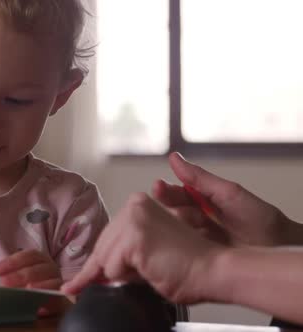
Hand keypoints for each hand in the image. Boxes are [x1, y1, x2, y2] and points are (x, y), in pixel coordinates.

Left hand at [0, 249, 64, 315]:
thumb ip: (8, 274)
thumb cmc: (22, 285)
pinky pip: (58, 301)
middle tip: (5, 282)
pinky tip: (39, 309)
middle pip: (39, 269)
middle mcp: (51, 270)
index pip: (30, 256)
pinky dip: (50, 303)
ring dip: (39, 288)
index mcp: (40, 260)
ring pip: (53, 284)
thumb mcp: (15, 276)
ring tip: (27, 291)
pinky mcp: (61, 302)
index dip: (13, 261)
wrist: (43, 303)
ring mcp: (59, 285)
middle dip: (21, 275)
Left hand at [62, 193, 222, 303]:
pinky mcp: (133, 237)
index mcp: (138, 204)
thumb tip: (98, 272)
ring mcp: (132, 219)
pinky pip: (111, 269)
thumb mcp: (147, 254)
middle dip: (106, 270)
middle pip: (101, 248)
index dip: (95, 262)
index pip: (107, 238)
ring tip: (153, 269)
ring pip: (104, 260)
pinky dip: (127, 278)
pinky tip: (151, 269)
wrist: (215, 270)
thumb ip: (124, 254)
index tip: (73, 284)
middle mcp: (133, 205)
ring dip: (124, 274)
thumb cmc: (189, 265)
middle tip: (137, 274)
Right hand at [154, 152, 299, 246]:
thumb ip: (200, 178)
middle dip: (165, 207)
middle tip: (157, 206)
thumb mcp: (229, 194)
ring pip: (174, 230)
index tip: (157, 187)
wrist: (281, 249)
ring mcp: (198, 239)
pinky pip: (181, 249)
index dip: (165, 191)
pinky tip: (173, 242)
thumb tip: (175, 159)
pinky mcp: (199, 257)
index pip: (177, 194)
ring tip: (179, 223)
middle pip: (172, 212)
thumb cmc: (262, 222)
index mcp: (205, 200)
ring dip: (173, 226)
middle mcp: (199, 219)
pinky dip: (176, 245)